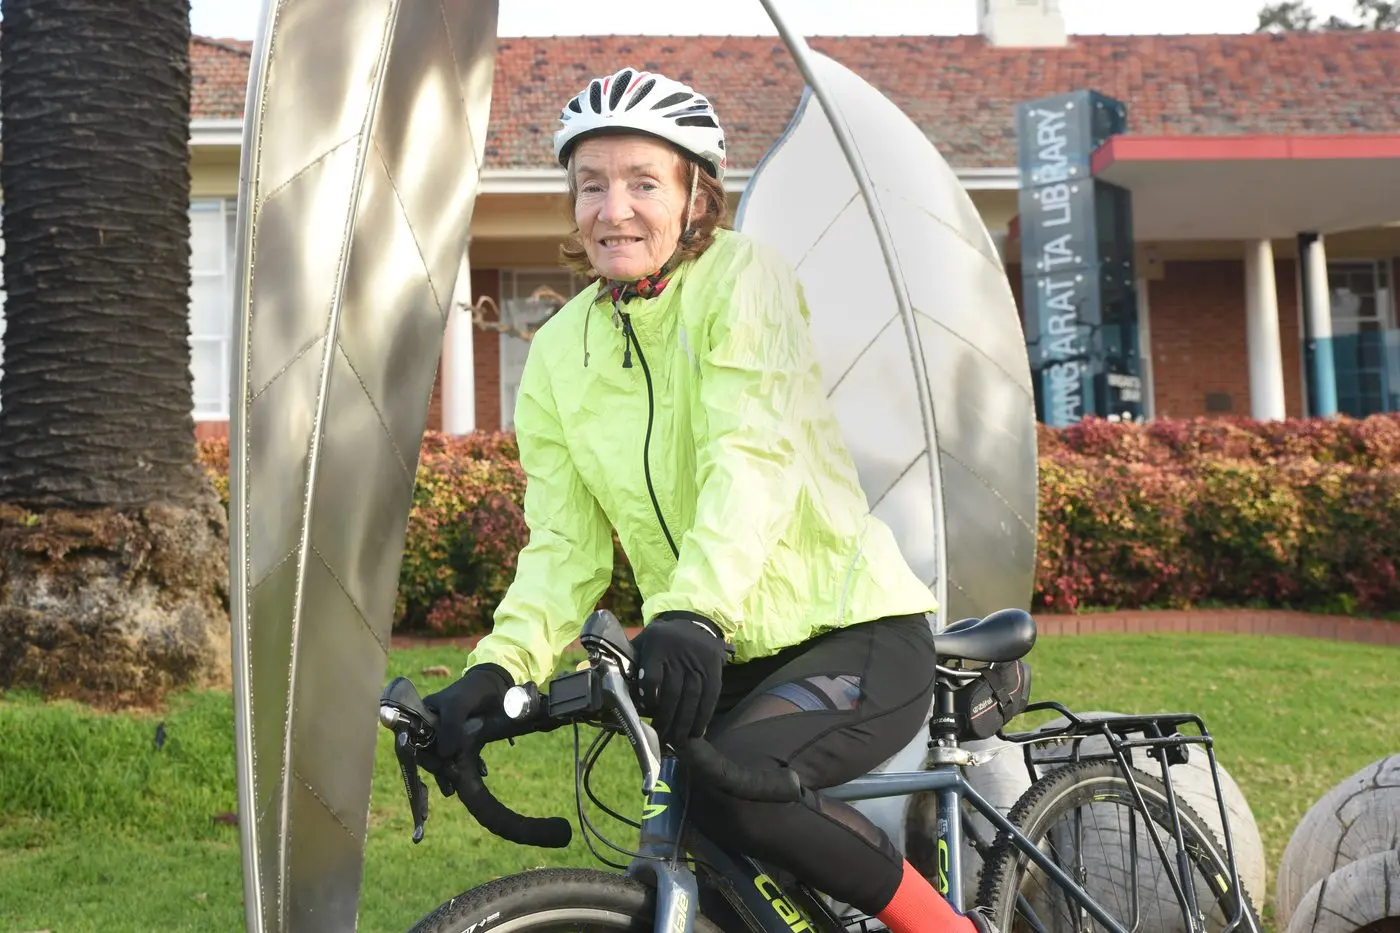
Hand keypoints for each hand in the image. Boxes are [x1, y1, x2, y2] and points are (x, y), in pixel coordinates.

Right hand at [419, 663, 512, 794]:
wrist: (496, 686)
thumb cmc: (471, 691)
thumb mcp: (458, 704)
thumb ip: (450, 725)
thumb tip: (444, 754)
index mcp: (422, 715)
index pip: (411, 739)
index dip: (417, 754)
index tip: (432, 767)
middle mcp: (431, 727)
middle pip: (427, 752)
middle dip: (438, 768)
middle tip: (451, 779)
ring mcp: (447, 734)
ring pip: (443, 758)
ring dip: (450, 772)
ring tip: (457, 787)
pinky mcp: (463, 740)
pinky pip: (461, 757)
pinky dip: (468, 766)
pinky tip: (480, 772)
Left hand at [632, 611, 727, 747]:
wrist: (693, 623)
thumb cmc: (660, 641)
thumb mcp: (642, 642)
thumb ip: (627, 661)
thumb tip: (604, 682)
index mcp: (657, 645)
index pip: (651, 677)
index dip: (647, 698)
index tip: (643, 712)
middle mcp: (679, 652)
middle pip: (672, 692)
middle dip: (666, 719)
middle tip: (661, 738)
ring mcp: (698, 661)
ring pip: (692, 697)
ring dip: (684, 723)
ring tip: (677, 740)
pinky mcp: (714, 669)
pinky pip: (710, 696)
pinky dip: (703, 716)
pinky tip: (696, 731)